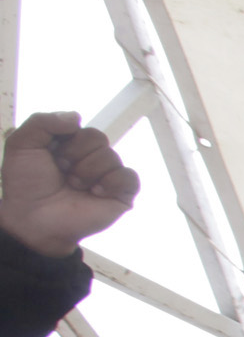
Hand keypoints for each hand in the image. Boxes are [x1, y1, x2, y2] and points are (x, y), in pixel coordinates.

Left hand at [1, 113, 139, 257]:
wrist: (35, 218)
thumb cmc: (26, 184)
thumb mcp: (22, 144)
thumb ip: (42, 121)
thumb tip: (77, 117)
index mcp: (69, 144)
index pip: (82, 127)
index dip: (68, 139)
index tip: (53, 156)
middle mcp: (90, 158)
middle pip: (99, 137)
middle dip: (77, 154)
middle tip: (63, 171)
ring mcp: (106, 176)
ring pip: (112, 157)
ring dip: (88, 171)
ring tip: (75, 186)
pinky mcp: (121, 195)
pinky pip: (129, 177)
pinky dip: (111, 182)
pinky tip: (95, 193)